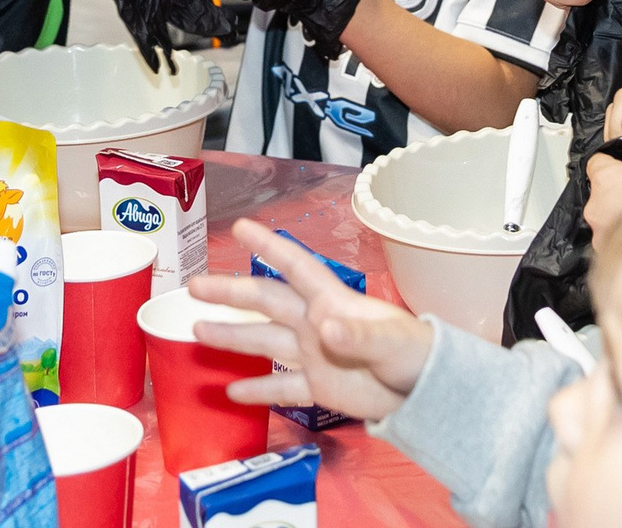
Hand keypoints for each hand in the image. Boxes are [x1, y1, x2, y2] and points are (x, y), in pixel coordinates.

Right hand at [189, 220, 435, 422]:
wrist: (427, 393)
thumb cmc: (415, 355)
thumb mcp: (391, 343)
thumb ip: (358, 336)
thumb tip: (325, 327)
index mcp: (333, 302)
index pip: (296, 267)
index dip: (269, 247)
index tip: (240, 228)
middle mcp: (315, 323)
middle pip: (266, 302)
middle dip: (231, 292)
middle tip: (194, 285)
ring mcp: (313, 355)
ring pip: (264, 342)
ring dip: (231, 336)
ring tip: (195, 330)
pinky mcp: (317, 387)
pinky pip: (280, 386)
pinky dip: (256, 389)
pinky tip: (229, 391)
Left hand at [584, 153, 621, 247]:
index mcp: (608, 180)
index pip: (596, 162)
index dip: (612, 163)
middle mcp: (596, 207)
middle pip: (601, 192)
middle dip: (619, 192)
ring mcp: (599, 234)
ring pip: (606, 217)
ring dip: (621, 216)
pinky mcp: (605, 254)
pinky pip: (610, 239)